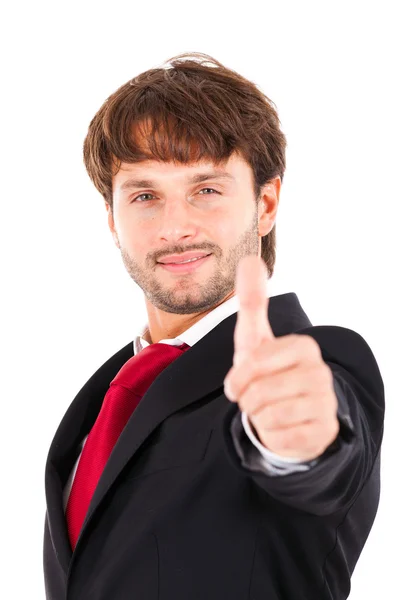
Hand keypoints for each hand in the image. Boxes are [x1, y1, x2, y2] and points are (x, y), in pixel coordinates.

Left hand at [223, 255, 339, 460]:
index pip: (255, 363)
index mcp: (304, 347)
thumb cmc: (267, 374)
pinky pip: (281, 438)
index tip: (238, 383)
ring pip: (269, 416)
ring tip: (267, 411)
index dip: (238, 378)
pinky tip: (281, 427)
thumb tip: (249, 259)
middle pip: (259, 392)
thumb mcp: (255, 338)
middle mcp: (321, 373)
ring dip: (258, 418)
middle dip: (247, 400)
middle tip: (255, 399)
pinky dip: (272, 436)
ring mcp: (327, 404)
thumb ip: (252, 301)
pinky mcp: (325, 433)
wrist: (287, 415)